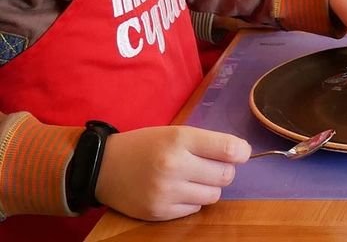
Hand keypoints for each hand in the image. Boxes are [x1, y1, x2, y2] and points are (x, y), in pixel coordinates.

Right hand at [95, 125, 249, 220]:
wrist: (104, 167)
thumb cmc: (146, 145)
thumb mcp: (176, 132)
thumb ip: (207, 142)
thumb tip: (241, 154)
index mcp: (180, 139)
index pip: (227, 149)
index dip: (242, 152)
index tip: (242, 153)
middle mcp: (174, 166)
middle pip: (224, 175)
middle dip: (224, 170)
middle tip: (212, 165)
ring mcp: (165, 192)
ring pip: (213, 195)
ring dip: (209, 187)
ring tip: (194, 178)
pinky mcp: (158, 212)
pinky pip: (194, 208)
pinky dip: (192, 200)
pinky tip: (178, 190)